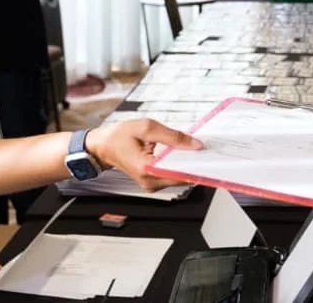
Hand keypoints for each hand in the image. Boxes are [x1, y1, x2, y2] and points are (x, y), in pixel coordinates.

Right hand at [88, 119, 202, 191]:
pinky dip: (178, 166)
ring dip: (186, 164)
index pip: (179, 172)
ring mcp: (151, 184)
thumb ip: (173, 136)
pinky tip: (181, 155)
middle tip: (203, 149)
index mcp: (146, 168)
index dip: (196, 164)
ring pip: (178, 178)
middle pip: (181, 177)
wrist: (104, 145)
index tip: (208, 156)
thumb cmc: (120, 136)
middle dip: (193, 163)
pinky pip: (171, 176)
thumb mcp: (147, 127)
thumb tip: (195, 144)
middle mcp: (149, 181)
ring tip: (191, 149)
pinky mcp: (152, 182)